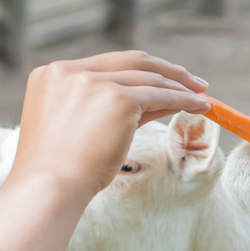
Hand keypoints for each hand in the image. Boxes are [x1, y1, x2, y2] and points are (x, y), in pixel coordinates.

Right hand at [12, 51, 210, 197]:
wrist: (48, 188)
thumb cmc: (57, 172)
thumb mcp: (76, 129)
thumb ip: (108, 109)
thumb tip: (155, 102)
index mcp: (52, 75)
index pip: (106, 66)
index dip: (138, 72)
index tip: (160, 79)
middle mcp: (70, 71)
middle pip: (130, 61)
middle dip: (165, 70)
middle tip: (191, 81)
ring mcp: (93, 82)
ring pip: (148, 77)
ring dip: (179, 86)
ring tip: (201, 96)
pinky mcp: (117, 98)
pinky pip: (159, 95)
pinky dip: (182, 100)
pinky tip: (199, 106)